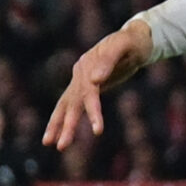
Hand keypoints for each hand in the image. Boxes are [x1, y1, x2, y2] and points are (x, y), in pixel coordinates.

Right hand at [45, 17, 154, 150]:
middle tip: (60, 146)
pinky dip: (67, 118)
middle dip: (66, 125)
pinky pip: (74, 105)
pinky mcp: (86, 86)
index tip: (98, 130)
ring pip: (67, 106)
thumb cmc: (130, 42)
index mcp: (87, 66)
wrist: (134, 38)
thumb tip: (96, 80)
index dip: (93, 112)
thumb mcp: (124, 46)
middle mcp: (80, 74)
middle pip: (71, 103)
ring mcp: (80, 80)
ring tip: (51, 145)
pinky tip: (62, 133)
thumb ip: (110, 61)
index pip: (89, 93)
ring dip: (59, 125)